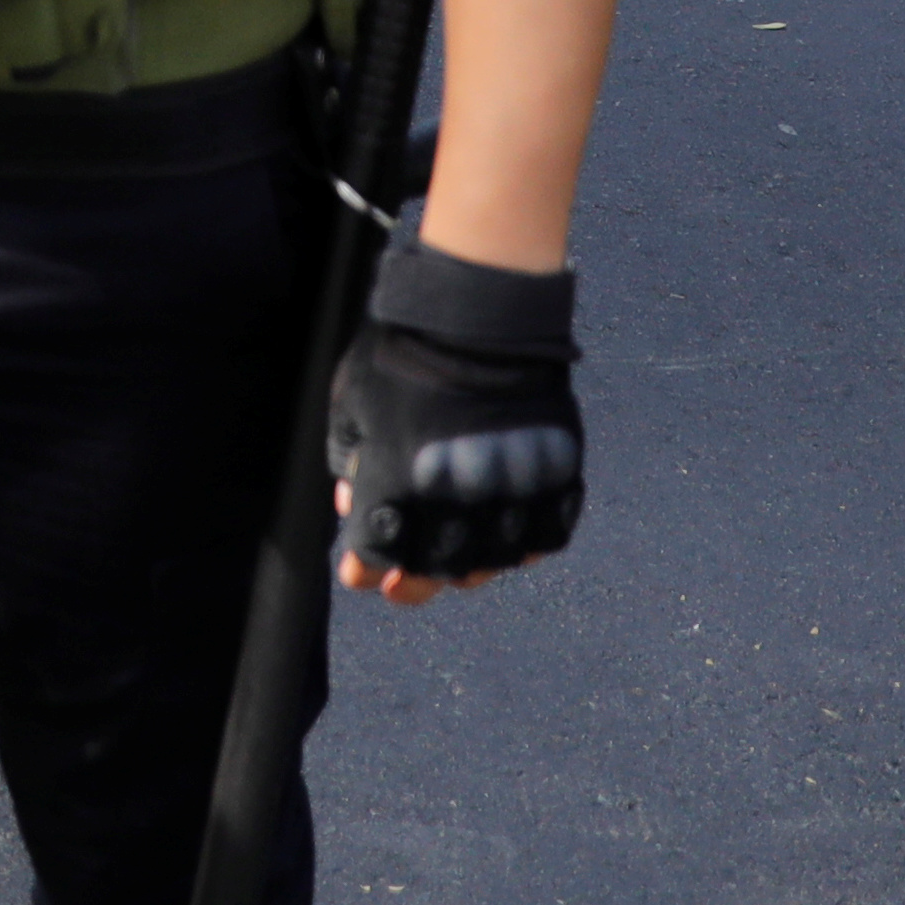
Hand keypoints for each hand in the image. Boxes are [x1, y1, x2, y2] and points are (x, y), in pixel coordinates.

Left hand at [330, 237, 584, 603]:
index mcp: (396, 485)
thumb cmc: (405, 352)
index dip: (364, 567)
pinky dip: (527, 546)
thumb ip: (349, 456)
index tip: (359, 574)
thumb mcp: (351, 402)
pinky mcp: (554, 477)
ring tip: (457, 563)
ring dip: (470, 568)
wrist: (478, 316)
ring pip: (493, 562)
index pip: (376, 554)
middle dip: (412, 583)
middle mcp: (454, 502)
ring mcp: (510, 492)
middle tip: (403, 588)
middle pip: (436, 571)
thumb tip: (354, 494)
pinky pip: (546, 535)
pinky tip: (509, 540)